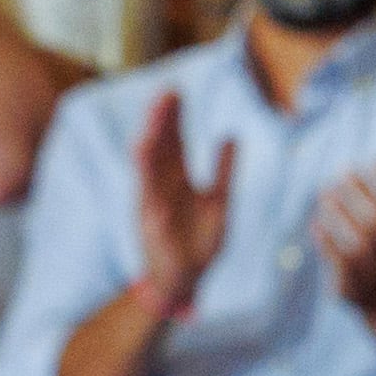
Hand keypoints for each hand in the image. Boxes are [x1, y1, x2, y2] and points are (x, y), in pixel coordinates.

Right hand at [132, 90, 234, 315]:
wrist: (183, 284)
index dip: (173, 119)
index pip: (173, 144)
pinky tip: (145, 154)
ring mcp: (154, 205)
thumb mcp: (219, 202)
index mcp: (176, 182)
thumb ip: (224, 170)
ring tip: (156, 116)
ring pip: (149, 167)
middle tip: (166, 92)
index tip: (174, 91)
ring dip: (151, 139)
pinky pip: (148, 195)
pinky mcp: (153, 223)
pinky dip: (146, 174)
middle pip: (160, 148)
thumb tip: (231, 136)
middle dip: (161, 120)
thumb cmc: (198, 244)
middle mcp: (161, 189)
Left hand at [310, 162, 375, 321]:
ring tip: (326, 193)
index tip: (373, 161)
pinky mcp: (349, 288)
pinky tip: (317, 224)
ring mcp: (373, 274)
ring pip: (358, 247)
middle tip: (342, 172)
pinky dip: (328, 243)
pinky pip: (337, 266)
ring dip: (339, 218)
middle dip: (358, 197)